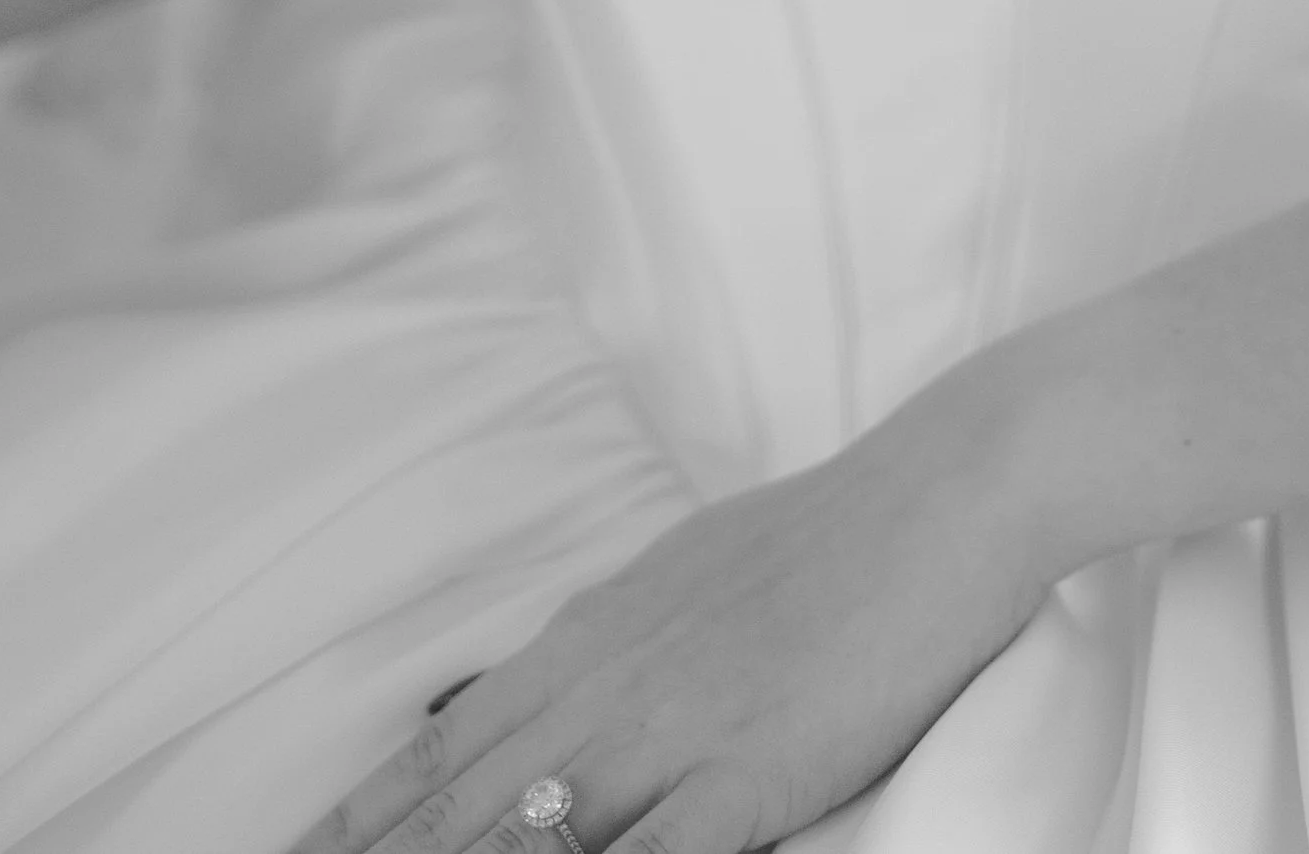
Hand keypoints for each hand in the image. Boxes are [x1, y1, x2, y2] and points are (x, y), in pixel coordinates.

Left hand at [288, 390, 1059, 852]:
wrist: (948, 489)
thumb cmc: (837, 532)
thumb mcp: (694, 572)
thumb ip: (615, 638)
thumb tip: (547, 682)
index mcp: (596, 637)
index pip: (444, 749)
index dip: (359, 820)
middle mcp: (609, 685)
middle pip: (455, 809)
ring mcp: (672, 731)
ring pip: (521, 841)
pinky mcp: (746, 772)